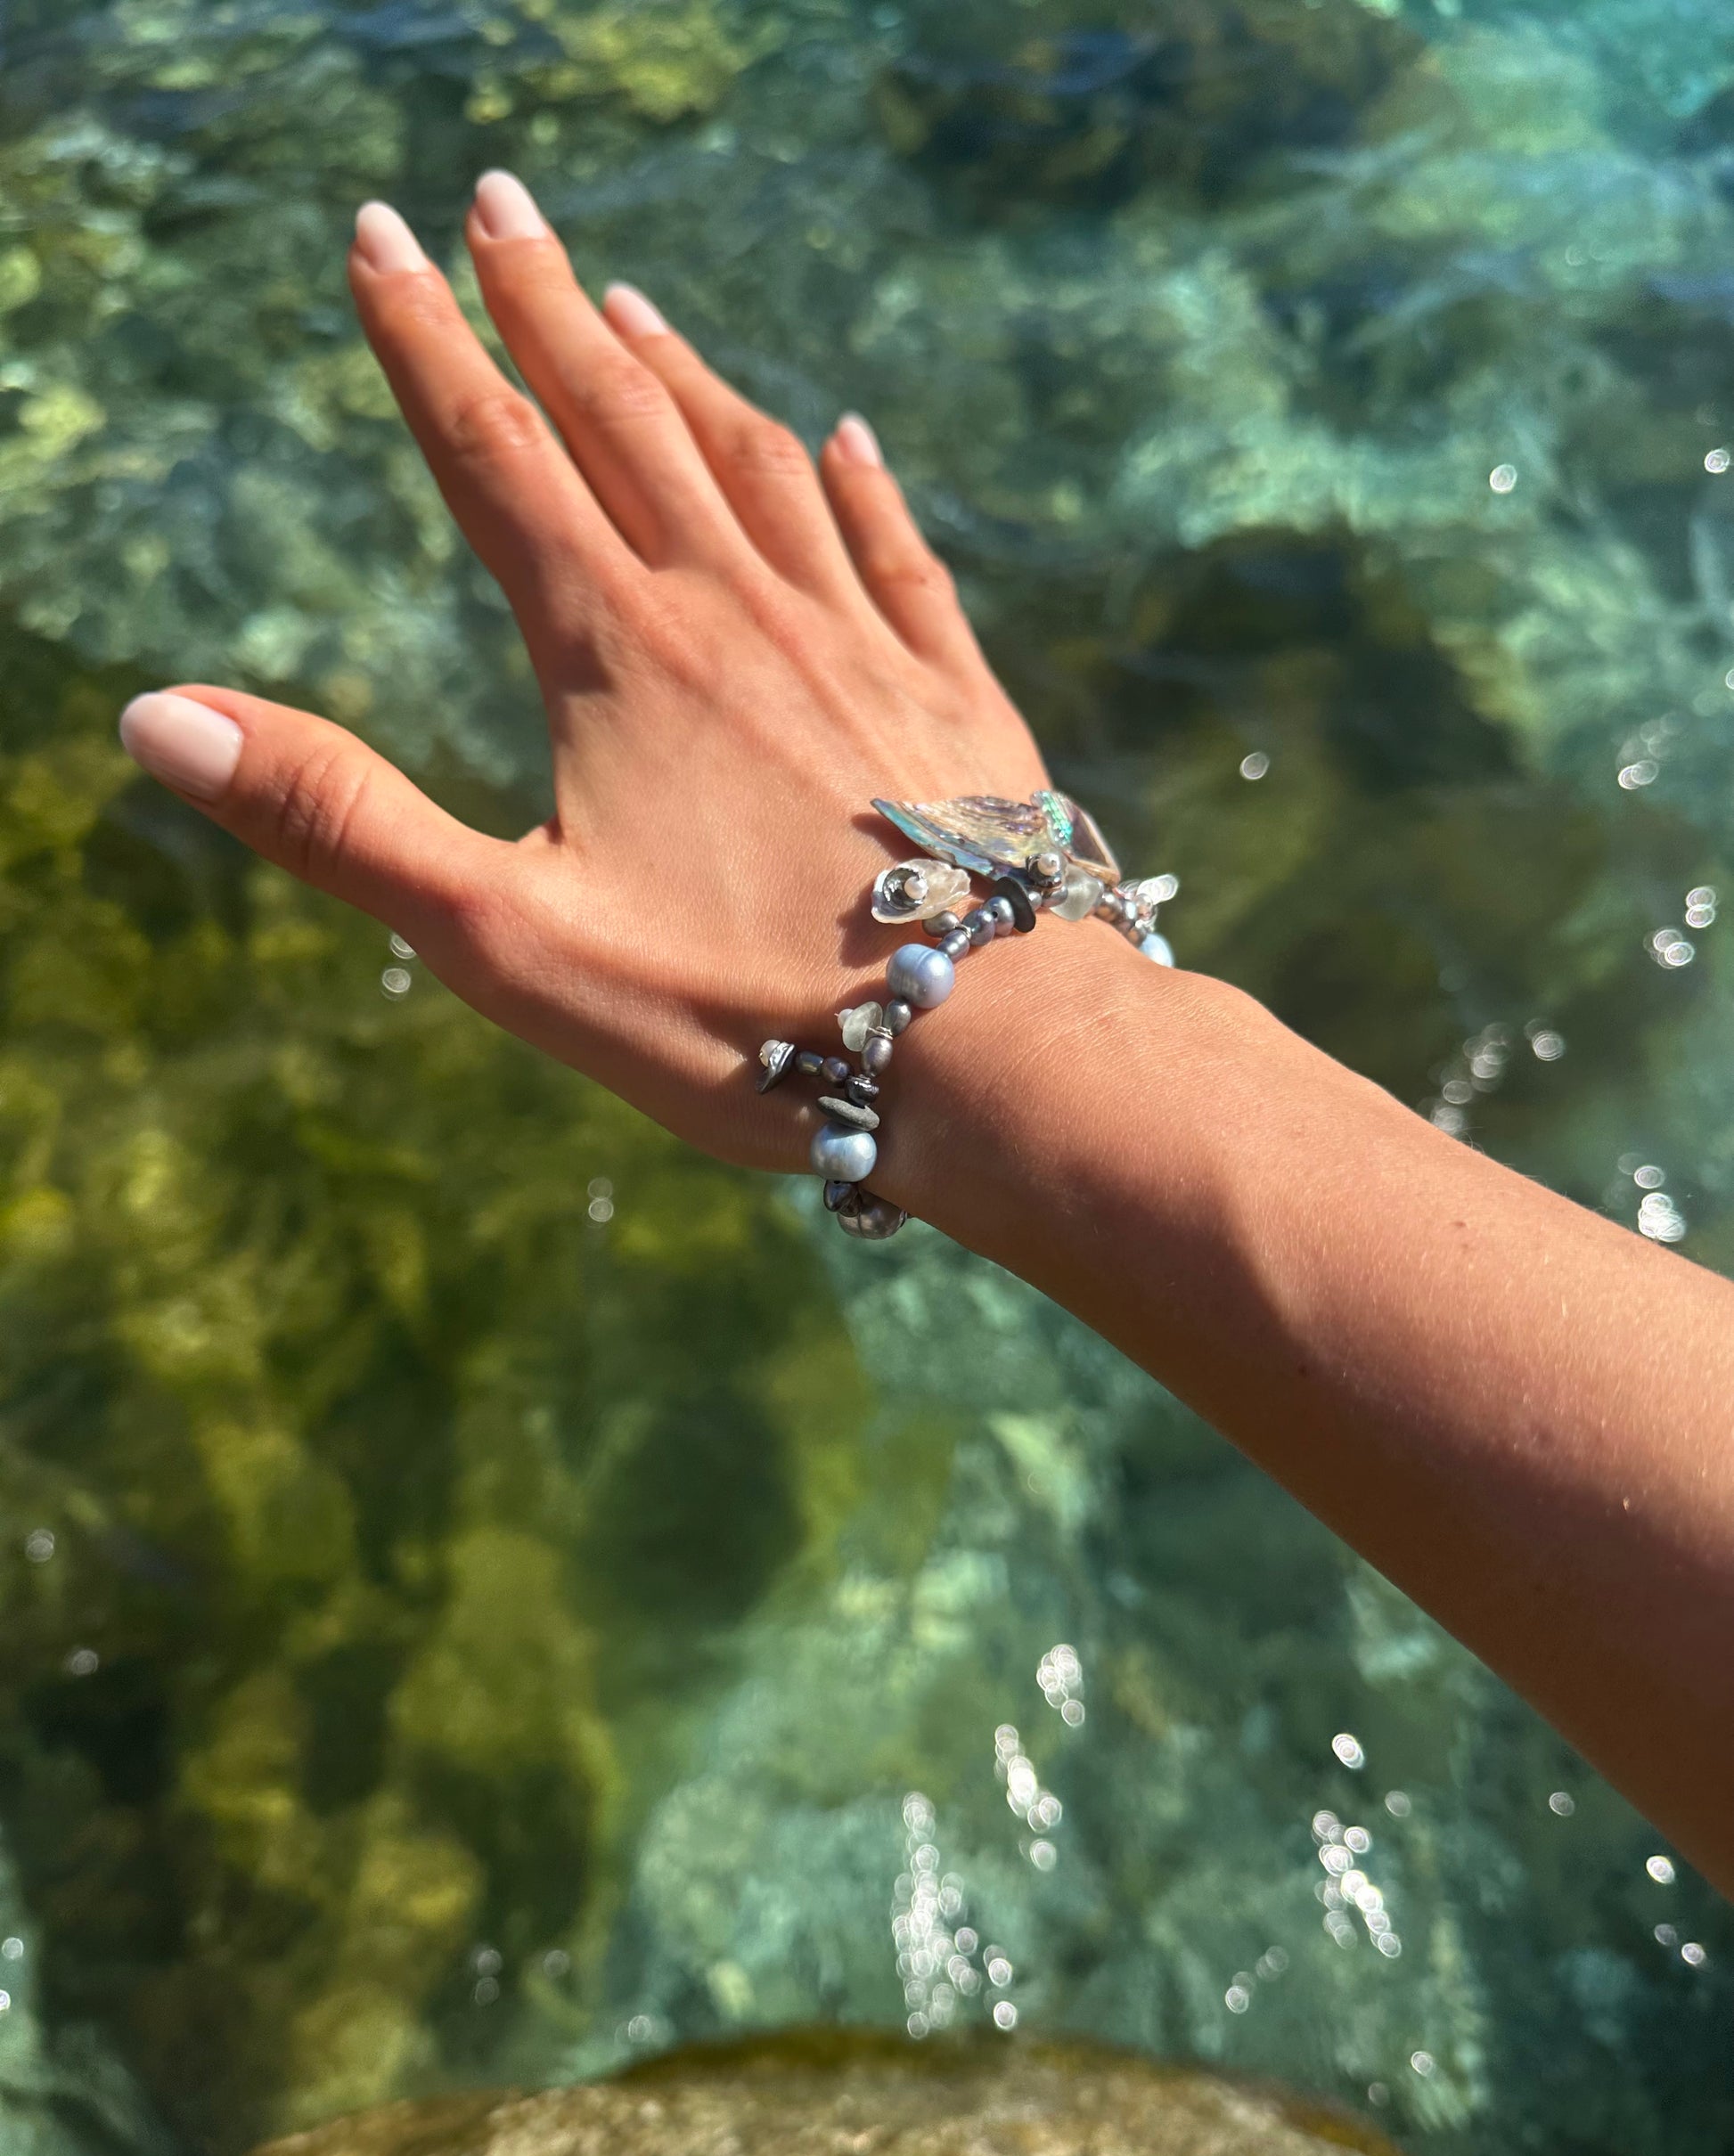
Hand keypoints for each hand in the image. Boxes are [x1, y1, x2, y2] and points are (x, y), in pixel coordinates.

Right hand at [116, 172, 1061, 1177]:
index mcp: (619, 657)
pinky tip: (842, 438)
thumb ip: (340, 821)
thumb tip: (161, 717)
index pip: (496, 460)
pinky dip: (859, 485)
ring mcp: (857, 649)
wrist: (989, 1053)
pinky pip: (897, 557)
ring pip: (758, 468)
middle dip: (546, 310)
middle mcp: (738, 617)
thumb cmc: (743, 1017)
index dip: (426, 343)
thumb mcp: (506, 940)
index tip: (384, 239)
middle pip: (623, 424)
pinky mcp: (954, 702)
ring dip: (686, 376)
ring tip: (634, 301)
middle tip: (500, 204)